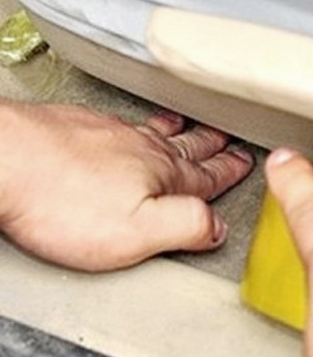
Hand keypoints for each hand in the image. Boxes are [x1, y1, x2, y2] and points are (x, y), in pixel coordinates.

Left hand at [0, 102, 253, 270]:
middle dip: (212, 145)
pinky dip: (141, 124)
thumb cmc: (62, 200)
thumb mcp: (138, 232)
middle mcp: (141, 149)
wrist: (2, 161)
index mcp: (162, 175)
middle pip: (187, 147)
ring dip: (180, 130)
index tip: (244, 162)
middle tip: (227, 138)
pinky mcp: (81, 128)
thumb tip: (217, 226)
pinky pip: (124, 123)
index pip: (207, 175)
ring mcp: (110, 135)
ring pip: (157, 131)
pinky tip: (134, 126)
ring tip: (190, 125)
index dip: (229, 171)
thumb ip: (186, 227)